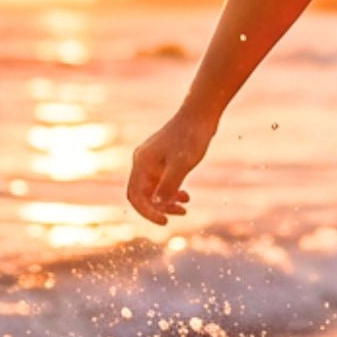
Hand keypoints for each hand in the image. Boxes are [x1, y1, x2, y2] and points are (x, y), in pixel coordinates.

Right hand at [127, 110, 213, 224]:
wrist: (200, 115)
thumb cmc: (191, 137)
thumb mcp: (181, 164)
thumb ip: (168, 185)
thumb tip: (158, 205)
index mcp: (142, 163)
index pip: (136, 196)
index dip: (148, 212)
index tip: (164, 222)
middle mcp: (142, 162)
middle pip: (143, 195)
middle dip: (158, 208)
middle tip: (181, 213)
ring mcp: (153, 161)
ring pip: (154, 190)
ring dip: (167, 201)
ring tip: (185, 207)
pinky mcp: (164, 160)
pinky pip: (162, 182)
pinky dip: (172, 192)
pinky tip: (186, 196)